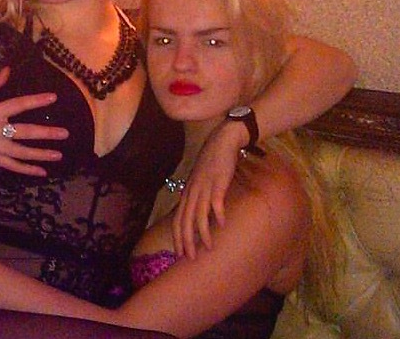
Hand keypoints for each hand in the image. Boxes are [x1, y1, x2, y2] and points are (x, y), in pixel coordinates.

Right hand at [0, 67, 68, 176]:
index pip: (18, 105)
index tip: (53, 97)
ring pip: (23, 152)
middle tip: (65, 133)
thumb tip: (8, 69)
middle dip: (46, 133)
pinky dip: (28, 170)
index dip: (36, 101)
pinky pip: (14, 166)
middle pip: (25, 132)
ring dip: (42, 154)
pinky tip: (43, 172)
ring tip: (59, 154)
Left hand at [172, 121, 245, 258]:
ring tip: (208, 247)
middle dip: (186, 241)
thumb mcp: (201, 182)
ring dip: (203, 232)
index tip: (180, 254)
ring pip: (199, 214)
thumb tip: (202, 217)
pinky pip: (216, 200)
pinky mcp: (218, 181)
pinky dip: (218, 213)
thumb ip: (199, 198)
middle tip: (190, 258)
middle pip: (184, 220)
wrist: (222, 141)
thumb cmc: (212, 163)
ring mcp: (205, 187)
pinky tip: (222, 223)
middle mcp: (193, 191)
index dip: (177, 238)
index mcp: (188, 193)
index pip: (177, 219)